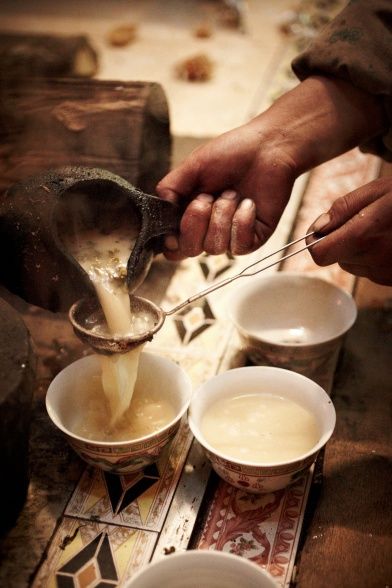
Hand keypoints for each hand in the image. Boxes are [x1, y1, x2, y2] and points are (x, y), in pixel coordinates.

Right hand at [156, 120, 296, 259]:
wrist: (268, 147)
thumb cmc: (231, 153)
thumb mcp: (191, 167)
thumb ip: (169, 189)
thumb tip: (160, 214)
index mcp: (190, 216)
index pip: (173, 246)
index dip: (170, 240)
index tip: (174, 220)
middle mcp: (208, 230)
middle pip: (189, 250)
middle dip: (195, 221)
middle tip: (208, 196)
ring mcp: (231, 236)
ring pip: (214, 247)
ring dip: (222, 215)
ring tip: (233, 193)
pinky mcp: (254, 238)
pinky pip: (239, 247)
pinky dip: (242, 222)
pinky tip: (248, 203)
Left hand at [307, 177, 391, 284]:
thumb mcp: (379, 189)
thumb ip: (344, 208)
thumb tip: (317, 228)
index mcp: (365, 234)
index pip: (319, 254)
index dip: (316, 242)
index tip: (323, 230)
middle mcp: (374, 259)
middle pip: (334, 258)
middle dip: (340, 241)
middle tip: (363, 220)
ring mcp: (385, 273)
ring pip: (351, 264)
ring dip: (357, 249)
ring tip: (381, 229)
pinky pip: (369, 271)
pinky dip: (373, 257)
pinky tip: (390, 241)